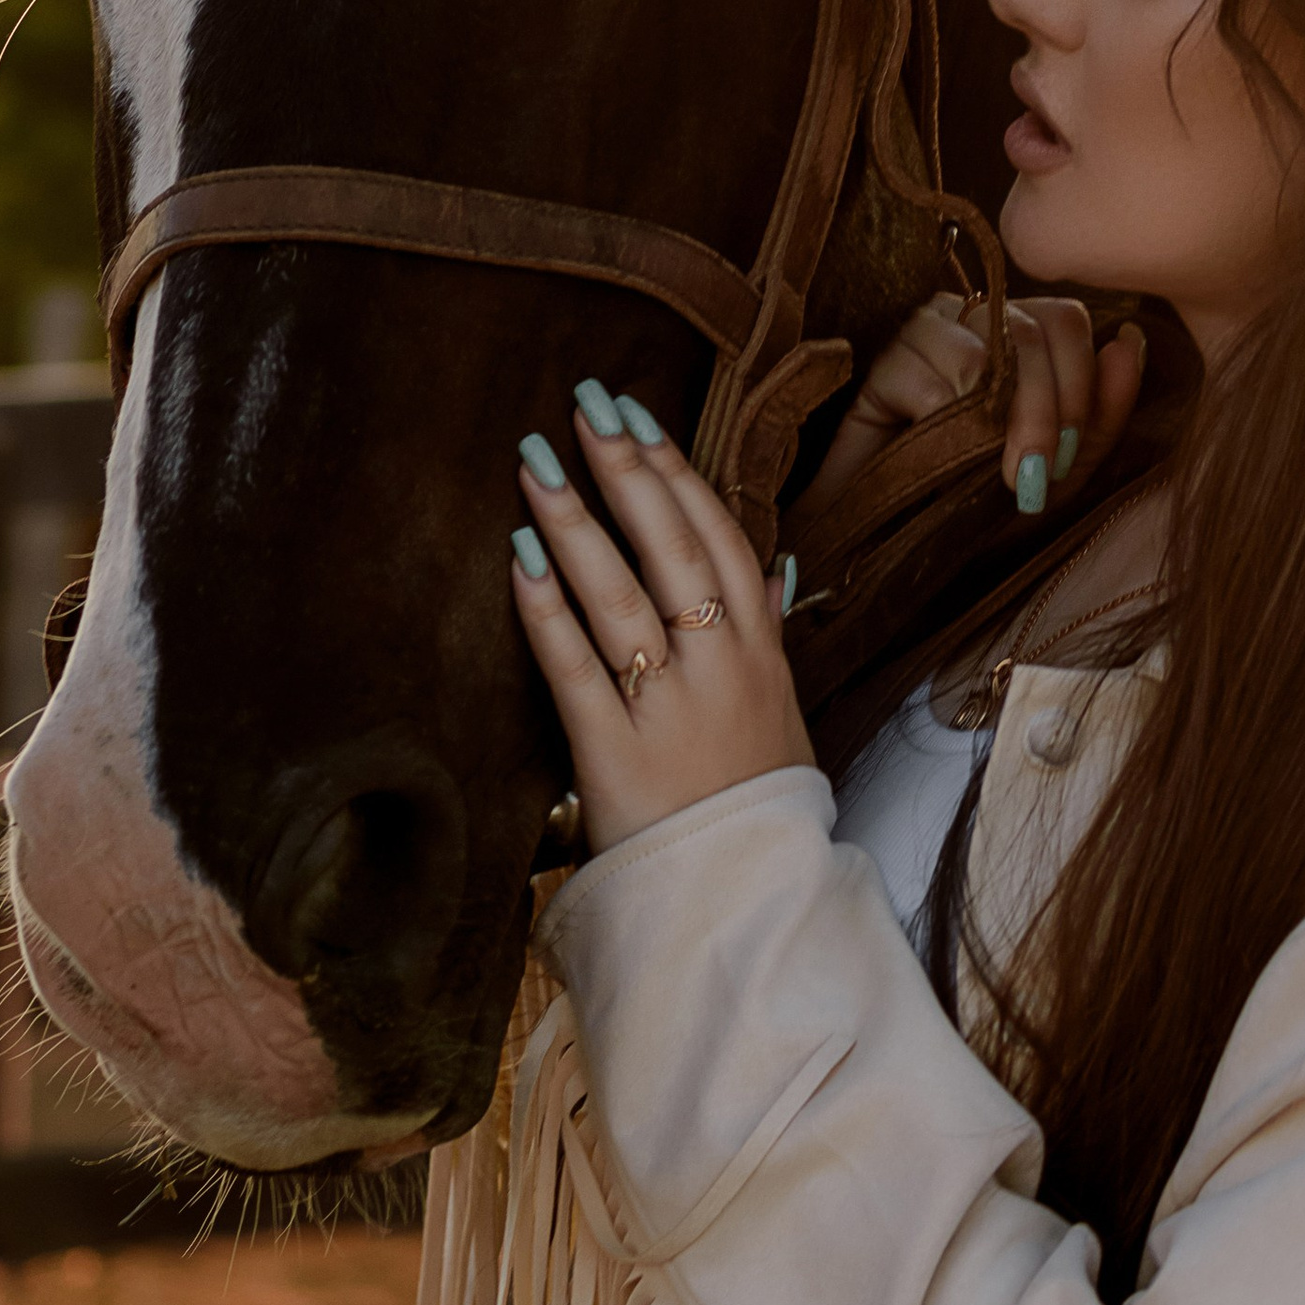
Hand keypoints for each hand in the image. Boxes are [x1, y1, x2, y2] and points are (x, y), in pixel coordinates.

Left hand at [509, 385, 811, 854]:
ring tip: (536, 463)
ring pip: (621, 596)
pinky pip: (576, 669)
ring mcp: (670, 709)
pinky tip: (519, 560)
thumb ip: (770, 634)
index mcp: (761, 652)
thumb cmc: (757, 803)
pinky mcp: (616, 755)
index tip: (637, 418)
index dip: (677, 473)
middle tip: (584, 404)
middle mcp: (720, 668)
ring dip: (576, 522)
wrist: (747, 899)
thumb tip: (775, 567)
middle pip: (672, 548)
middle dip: (625, 469)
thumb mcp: (784, 712)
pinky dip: (546, 611)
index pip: (720, 537)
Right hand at [801, 292, 1146, 521]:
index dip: (1079, 383)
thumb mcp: (1061, 467)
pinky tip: (931, 454)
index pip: (1065, 320)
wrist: (896, 546)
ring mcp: (925, 333)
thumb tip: (1128, 341)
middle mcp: (973, 319)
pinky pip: (932, 376)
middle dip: (1044, 410)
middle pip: (1030, 330)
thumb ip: (1104, 410)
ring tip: (980, 468)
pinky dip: (943, 423)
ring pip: (984, 351)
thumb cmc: (976, 502)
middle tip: (1033, 473)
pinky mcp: (883, 363)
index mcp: (1019, 331)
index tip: (1068, 453)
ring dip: (994, 422)